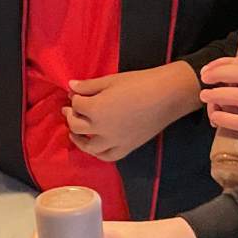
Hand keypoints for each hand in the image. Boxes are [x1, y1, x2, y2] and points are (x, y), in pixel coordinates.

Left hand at [64, 63, 201, 161]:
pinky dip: (98, 152)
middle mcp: (100, 129)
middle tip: (71, 110)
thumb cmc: (139, 83)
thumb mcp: (110, 81)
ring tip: (76, 131)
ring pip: (88, 146)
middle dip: (71, 116)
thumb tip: (71, 86)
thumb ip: (88, 86)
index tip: (76, 93)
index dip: (75, 97)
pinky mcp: (126, 148)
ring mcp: (113, 141)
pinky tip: (95, 145)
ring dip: (79, 139)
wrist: (167, 95)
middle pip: (77, 126)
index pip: (76, 104)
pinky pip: (107, 156)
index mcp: (95, 110)